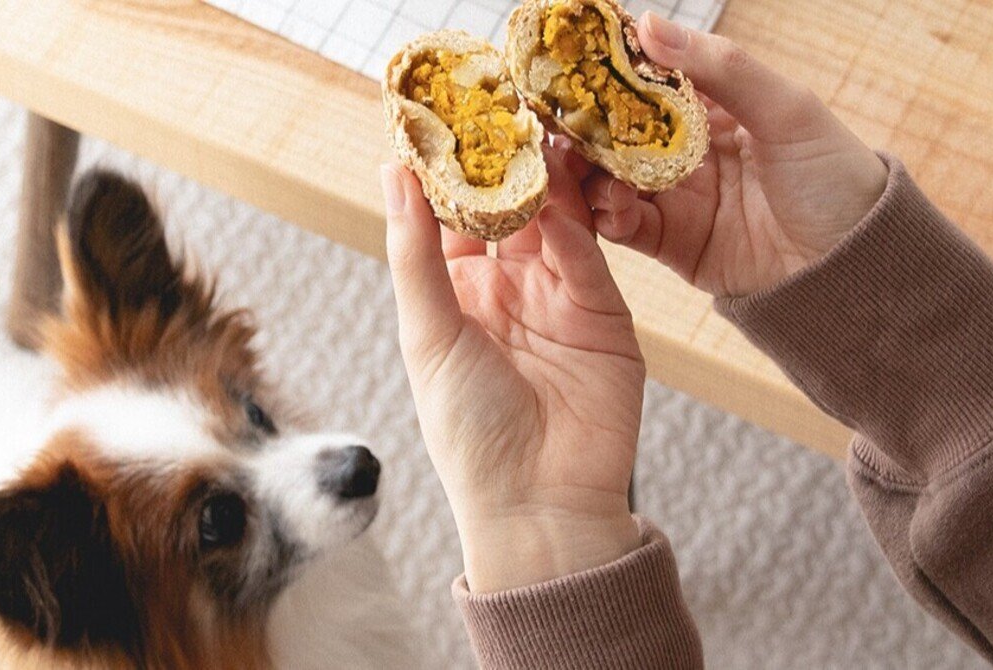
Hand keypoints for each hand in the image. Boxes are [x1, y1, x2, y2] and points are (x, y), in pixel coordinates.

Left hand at [382, 142, 643, 592]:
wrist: (541, 502)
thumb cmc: (470, 432)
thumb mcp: (428, 334)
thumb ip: (415, 252)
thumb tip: (391, 173)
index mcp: (451, 298)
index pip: (446, 219)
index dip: (443, 173)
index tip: (441, 120)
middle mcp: (502, 291)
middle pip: (501, 209)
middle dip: (499, 164)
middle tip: (496, 109)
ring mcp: (554, 297)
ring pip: (548, 219)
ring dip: (540, 177)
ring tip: (531, 129)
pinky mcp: (601, 309)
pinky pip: (586, 248)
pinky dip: (574, 213)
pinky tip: (560, 180)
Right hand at [586, 13, 888, 296]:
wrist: (855, 267)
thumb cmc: (835, 177)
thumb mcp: (786, 109)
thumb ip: (720, 68)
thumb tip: (649, 23)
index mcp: (712, 110)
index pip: (645, 83)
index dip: (605, 71)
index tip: (565, 60)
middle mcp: (684, 153)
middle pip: (615, 135)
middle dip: (580, 128)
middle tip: (551, 121)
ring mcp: (674, 199)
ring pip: (609, 180)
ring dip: (585, 173)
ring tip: (570, 166)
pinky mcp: (669, 245)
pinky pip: (622, 227)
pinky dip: (604, 215)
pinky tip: (603, 204)